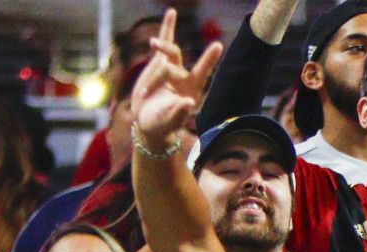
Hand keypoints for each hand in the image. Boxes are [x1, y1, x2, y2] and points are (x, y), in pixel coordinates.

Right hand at [131, 9, 222, 148]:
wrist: (149, 121)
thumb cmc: (162, 124)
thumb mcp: (169, 121)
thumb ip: (178, 113)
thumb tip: (188, 102)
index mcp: (191, 88)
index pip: (201, 71)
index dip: (208, 59)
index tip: (217, 44)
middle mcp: (184, 75)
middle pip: (175, 57)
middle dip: (163, 55)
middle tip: (151, 58)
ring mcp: (172, 67)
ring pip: (164, 53)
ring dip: (156, 59)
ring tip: (149, 72)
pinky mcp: (159, 63)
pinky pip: (164, 43)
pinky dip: (167, 28)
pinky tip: (172, 12)